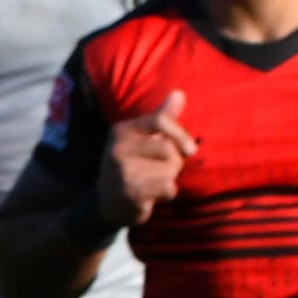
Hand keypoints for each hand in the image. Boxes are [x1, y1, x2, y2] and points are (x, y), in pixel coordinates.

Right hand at [96, 90, 192, 227]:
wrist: (106, 204)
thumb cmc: (132, 166)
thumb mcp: (142, 139)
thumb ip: (162, 118)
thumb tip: (179, 93)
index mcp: (121, 131)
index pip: (160, 120)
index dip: (180, 134)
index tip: (190, 149)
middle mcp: (118, 149)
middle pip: (168, 148)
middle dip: (174, 161)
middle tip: (161, 170)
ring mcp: (122, 172)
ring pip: (170, 169)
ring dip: (170, 178)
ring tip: (154, 182)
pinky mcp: (130, 193)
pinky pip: (168, 188)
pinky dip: (167, 193)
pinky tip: (153, 195)